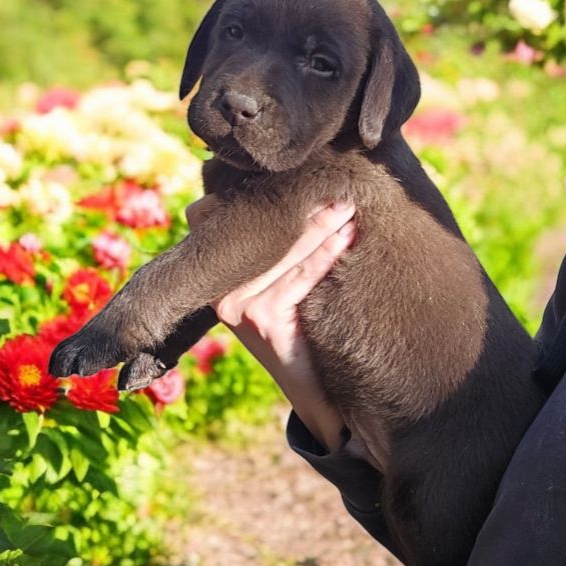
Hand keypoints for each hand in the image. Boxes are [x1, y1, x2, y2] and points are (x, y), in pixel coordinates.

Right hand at [186, 197, 355, 449]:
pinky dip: (328, 253)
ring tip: (348, 206)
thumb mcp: (275, 284)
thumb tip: (287, 189)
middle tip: (336, 181)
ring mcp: (238, 306)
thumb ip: (268, 249)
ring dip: (322, 225)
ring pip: (287, 251)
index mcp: (216, 274)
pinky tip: (347, 236)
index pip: (230, 218)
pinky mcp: (263, 319)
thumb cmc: (299, 328)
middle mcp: (219, 288)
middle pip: (265, 233)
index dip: (262, 195)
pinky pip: (301, 275)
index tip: (296, 173)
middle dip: (301, 206)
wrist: (313, 392)